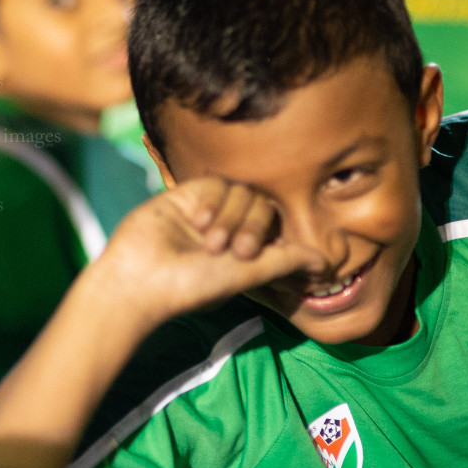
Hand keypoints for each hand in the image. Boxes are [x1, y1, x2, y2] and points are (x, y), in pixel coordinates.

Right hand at [81, 177, 326, 332]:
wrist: (143, 277)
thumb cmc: (196, 284)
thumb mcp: (249, 274)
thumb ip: (287, 261)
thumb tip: (325, 263)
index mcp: (245, 250)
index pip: (274, 226)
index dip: (270, 236)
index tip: (252, 258)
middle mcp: (229, 228)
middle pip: (262, 205)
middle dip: (253, 228)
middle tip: (236, 252)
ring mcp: (209, 210)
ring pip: (242, 191)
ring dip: (231, 217)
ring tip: (210, 242)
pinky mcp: (187, 194)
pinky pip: (217, 182)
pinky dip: (214, 202)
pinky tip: (197, 221)